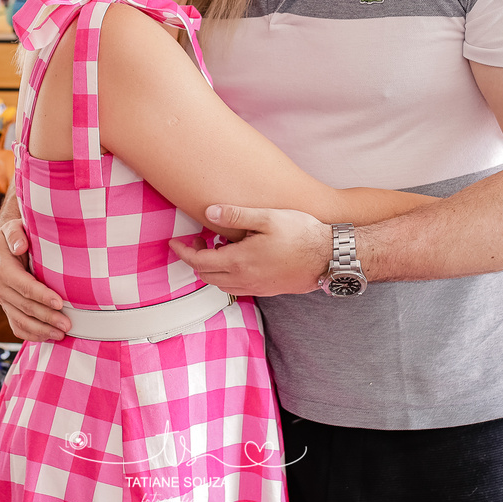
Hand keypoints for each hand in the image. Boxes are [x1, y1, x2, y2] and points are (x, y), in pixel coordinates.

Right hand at [0, 211, 70, 340]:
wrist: (7, 245)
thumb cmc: (16, 235)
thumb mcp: (13, 228)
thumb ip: (16, 235)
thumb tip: (20, 246)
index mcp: (3, 270)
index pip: (25, 287)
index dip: (42, 296)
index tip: (60, 302)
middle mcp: (0, 288)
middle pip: (25, 308)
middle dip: (48, 318)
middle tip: (68, 325)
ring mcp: (4, 301)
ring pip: (21, 321)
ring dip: (42, 330)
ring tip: (61, 334)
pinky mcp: (9, 308)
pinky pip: (17, 326)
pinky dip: (32, 335)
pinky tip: (48, 337)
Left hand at [170, 204, 327, 295]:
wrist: (329, 258)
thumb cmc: (301, 234)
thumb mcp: (267, 218)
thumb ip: (235, 215)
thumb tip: (209, 211)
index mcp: (239, 261)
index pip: (199, 261)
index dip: (183, 252)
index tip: (173, 243)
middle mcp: (244, 279)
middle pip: (205, 275)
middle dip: (195, 258)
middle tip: (198, 239)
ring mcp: (255, 287)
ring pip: (220, 284)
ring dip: (211, 268)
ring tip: (219, 246)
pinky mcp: (266, 290)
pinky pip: (236, 287)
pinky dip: (227, 275)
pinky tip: (238, 257)